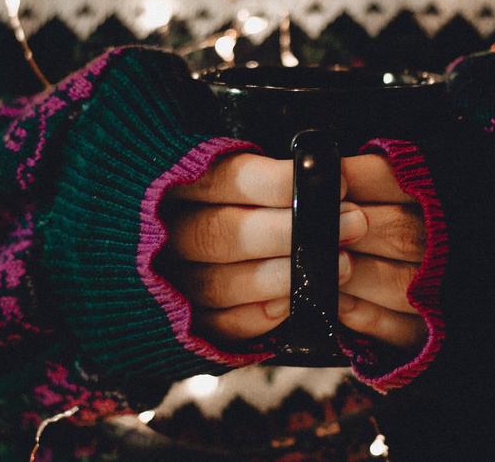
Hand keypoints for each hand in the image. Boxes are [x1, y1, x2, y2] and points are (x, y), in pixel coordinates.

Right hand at [163, 153, 426, 350]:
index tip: (333, 181)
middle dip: (294, 230)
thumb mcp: (217, 169)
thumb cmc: (206, 201)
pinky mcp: (179, 323)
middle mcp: (164, 233)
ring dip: (286, 275)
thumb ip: (255, 173)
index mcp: (173, 184)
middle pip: (225, 233)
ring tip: (340, 263)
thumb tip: (319, 169)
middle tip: (353, 222)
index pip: (227, 179)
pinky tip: (296, 300)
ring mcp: (167, 282)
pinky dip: (260, 316)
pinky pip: (220, 325)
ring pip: (223, 283)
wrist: (141, 252)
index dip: (280, 182)